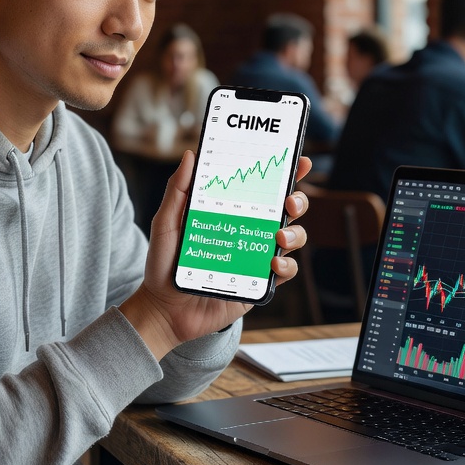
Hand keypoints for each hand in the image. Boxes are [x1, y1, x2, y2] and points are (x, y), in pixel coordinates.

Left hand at [120, 150, 312, 359]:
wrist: (163, 310)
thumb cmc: (163, 264)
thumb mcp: (166, 223)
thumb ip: (177, 190)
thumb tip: (190, 155)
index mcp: (232, 211)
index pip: (264, 187)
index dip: (287, 173)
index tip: (301, 161)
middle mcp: (249, 230)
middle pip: (288, 210)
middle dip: (298, 200)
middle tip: (290, 201)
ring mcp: (257, 257)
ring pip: (294, 238)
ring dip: (296, 233)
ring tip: (280, 237)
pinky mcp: (259, 283)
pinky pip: (286, 271)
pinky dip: (287, 265)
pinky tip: (273, 263)